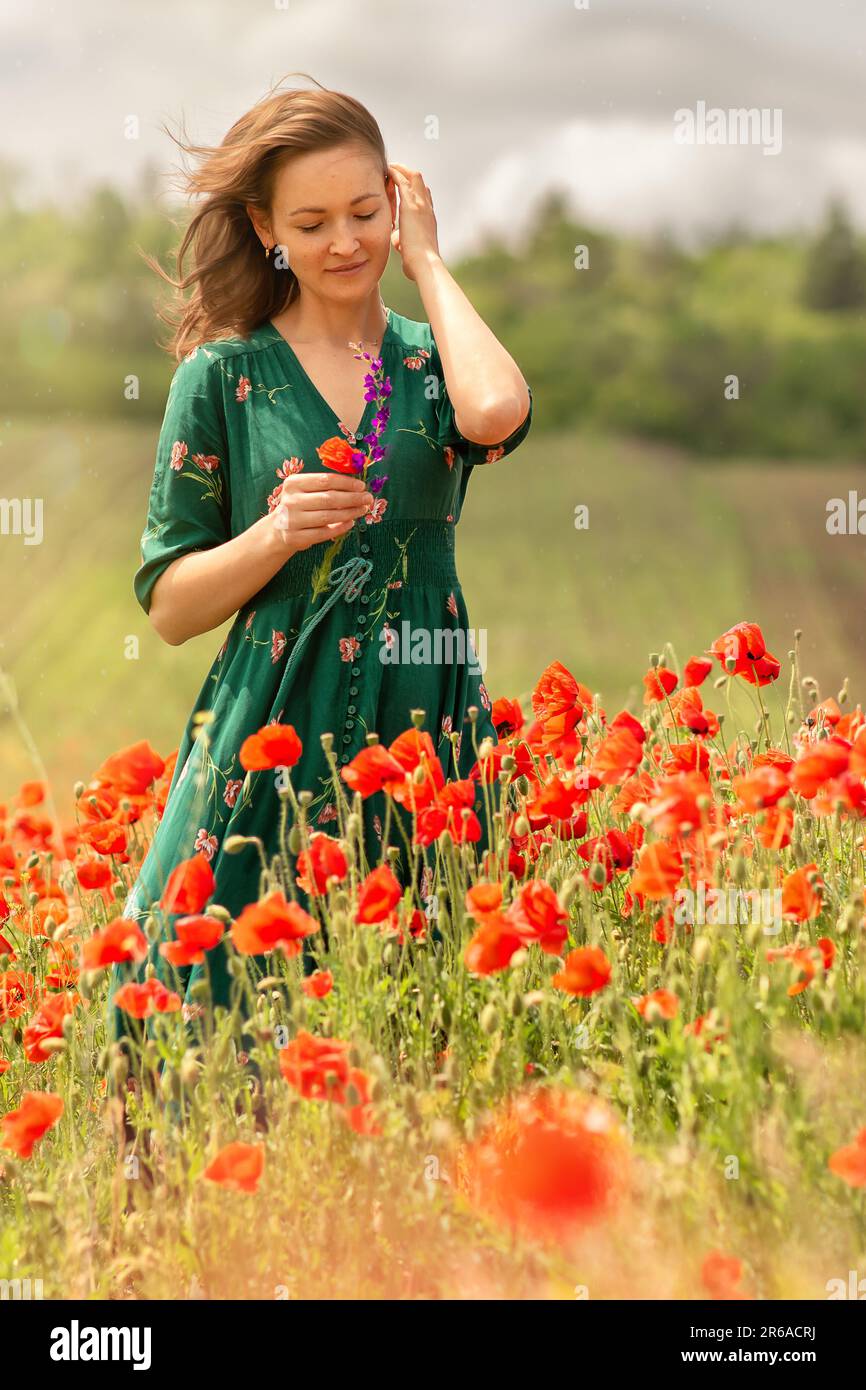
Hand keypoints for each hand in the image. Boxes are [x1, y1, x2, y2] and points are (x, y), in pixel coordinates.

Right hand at [271, 473, 371, 553]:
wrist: (278, 528)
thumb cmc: (299, 505)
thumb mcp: (305, 490)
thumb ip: (325, 486)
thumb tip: (357, 487)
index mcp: (293, 483)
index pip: (325, 480)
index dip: (346, 483)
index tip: (362, 486)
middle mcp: (291, 501)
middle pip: (328, 498)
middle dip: (352, 498)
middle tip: (368, 499)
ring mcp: (292, 520)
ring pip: (328, 516)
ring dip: (349, 513)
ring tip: (362, 510)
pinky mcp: (296, 538)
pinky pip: (324, 533)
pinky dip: (340, 528)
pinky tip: (351, 523)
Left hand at [388, 163, 440, 281]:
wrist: (425, 264)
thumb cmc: (418, 264)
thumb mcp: (410, 251)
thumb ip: (403, 242)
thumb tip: (397, 241)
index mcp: (429, 221)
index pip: (424, 198)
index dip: (414, 191)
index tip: (403, 188)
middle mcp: (428, 209)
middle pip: (421, 183)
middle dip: (409, 175)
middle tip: (396, 171)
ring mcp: (421, 205)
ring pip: (414, 177)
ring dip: (402, 170)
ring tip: (391, 167)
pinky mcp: (411, 205)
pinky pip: (402, 181)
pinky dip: (395, 173)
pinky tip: (386, 170)